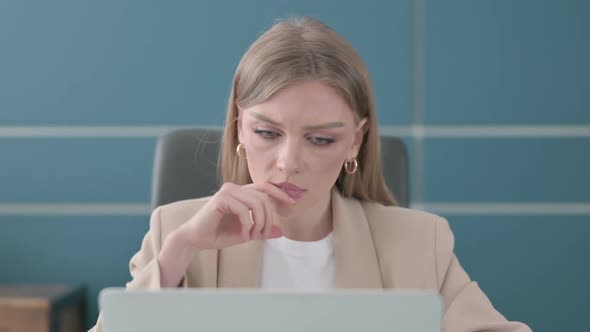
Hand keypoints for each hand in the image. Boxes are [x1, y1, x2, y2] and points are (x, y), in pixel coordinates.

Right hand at [176, 181, 295, 249]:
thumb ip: (262, 230)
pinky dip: (248, 225)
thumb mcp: (246, 233)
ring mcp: (228, 191)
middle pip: (264, 197)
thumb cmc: (218, 234)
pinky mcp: (221, 198)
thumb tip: (281, 231)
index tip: (292, 204)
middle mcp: (234, 188)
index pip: (265, 187)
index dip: (280, 193)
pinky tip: (244, 235)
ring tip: (254, 236)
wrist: (195, 239)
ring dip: (260, 223)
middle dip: (268, 218)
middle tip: (263, 235)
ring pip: (257, 203)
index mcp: (241, 192)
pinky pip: (245, 210)